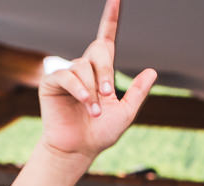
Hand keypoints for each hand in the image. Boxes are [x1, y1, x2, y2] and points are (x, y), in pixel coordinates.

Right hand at [38, 0, 156, 161]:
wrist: (78, 150)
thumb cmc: (100, 133)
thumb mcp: (125, 113)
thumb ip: (137, 92)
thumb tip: (152, 71)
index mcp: (101, 72)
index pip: (107, 38)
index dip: (110, 18)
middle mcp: (84, 68)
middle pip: (97, 50)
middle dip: (105, 71)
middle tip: (107, 94)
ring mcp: (66, 74)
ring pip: (83, 67)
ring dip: (92, 89)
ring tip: (93, 110)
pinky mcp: (51, 83)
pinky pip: (67, 76)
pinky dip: (78, 89)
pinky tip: (85, 102)